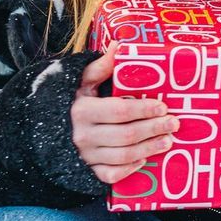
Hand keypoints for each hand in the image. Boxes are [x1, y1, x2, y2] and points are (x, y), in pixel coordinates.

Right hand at [71, 46, 176, 184]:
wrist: (47, 130)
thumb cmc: (72, 102)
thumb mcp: (82, 82)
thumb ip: (101, 67)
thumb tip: (119, 45)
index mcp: (82, 110)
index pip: (120, 111)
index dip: (144, 109)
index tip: (162, 106)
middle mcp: (83, 135)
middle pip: (126, 135)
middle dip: (153, 129)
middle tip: (173, 124)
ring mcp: (85, 156)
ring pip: (122, 156)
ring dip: (149, 149)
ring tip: (167, 141)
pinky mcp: (87, 171)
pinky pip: (111, 175)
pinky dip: (130, 169)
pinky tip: (144, 159)